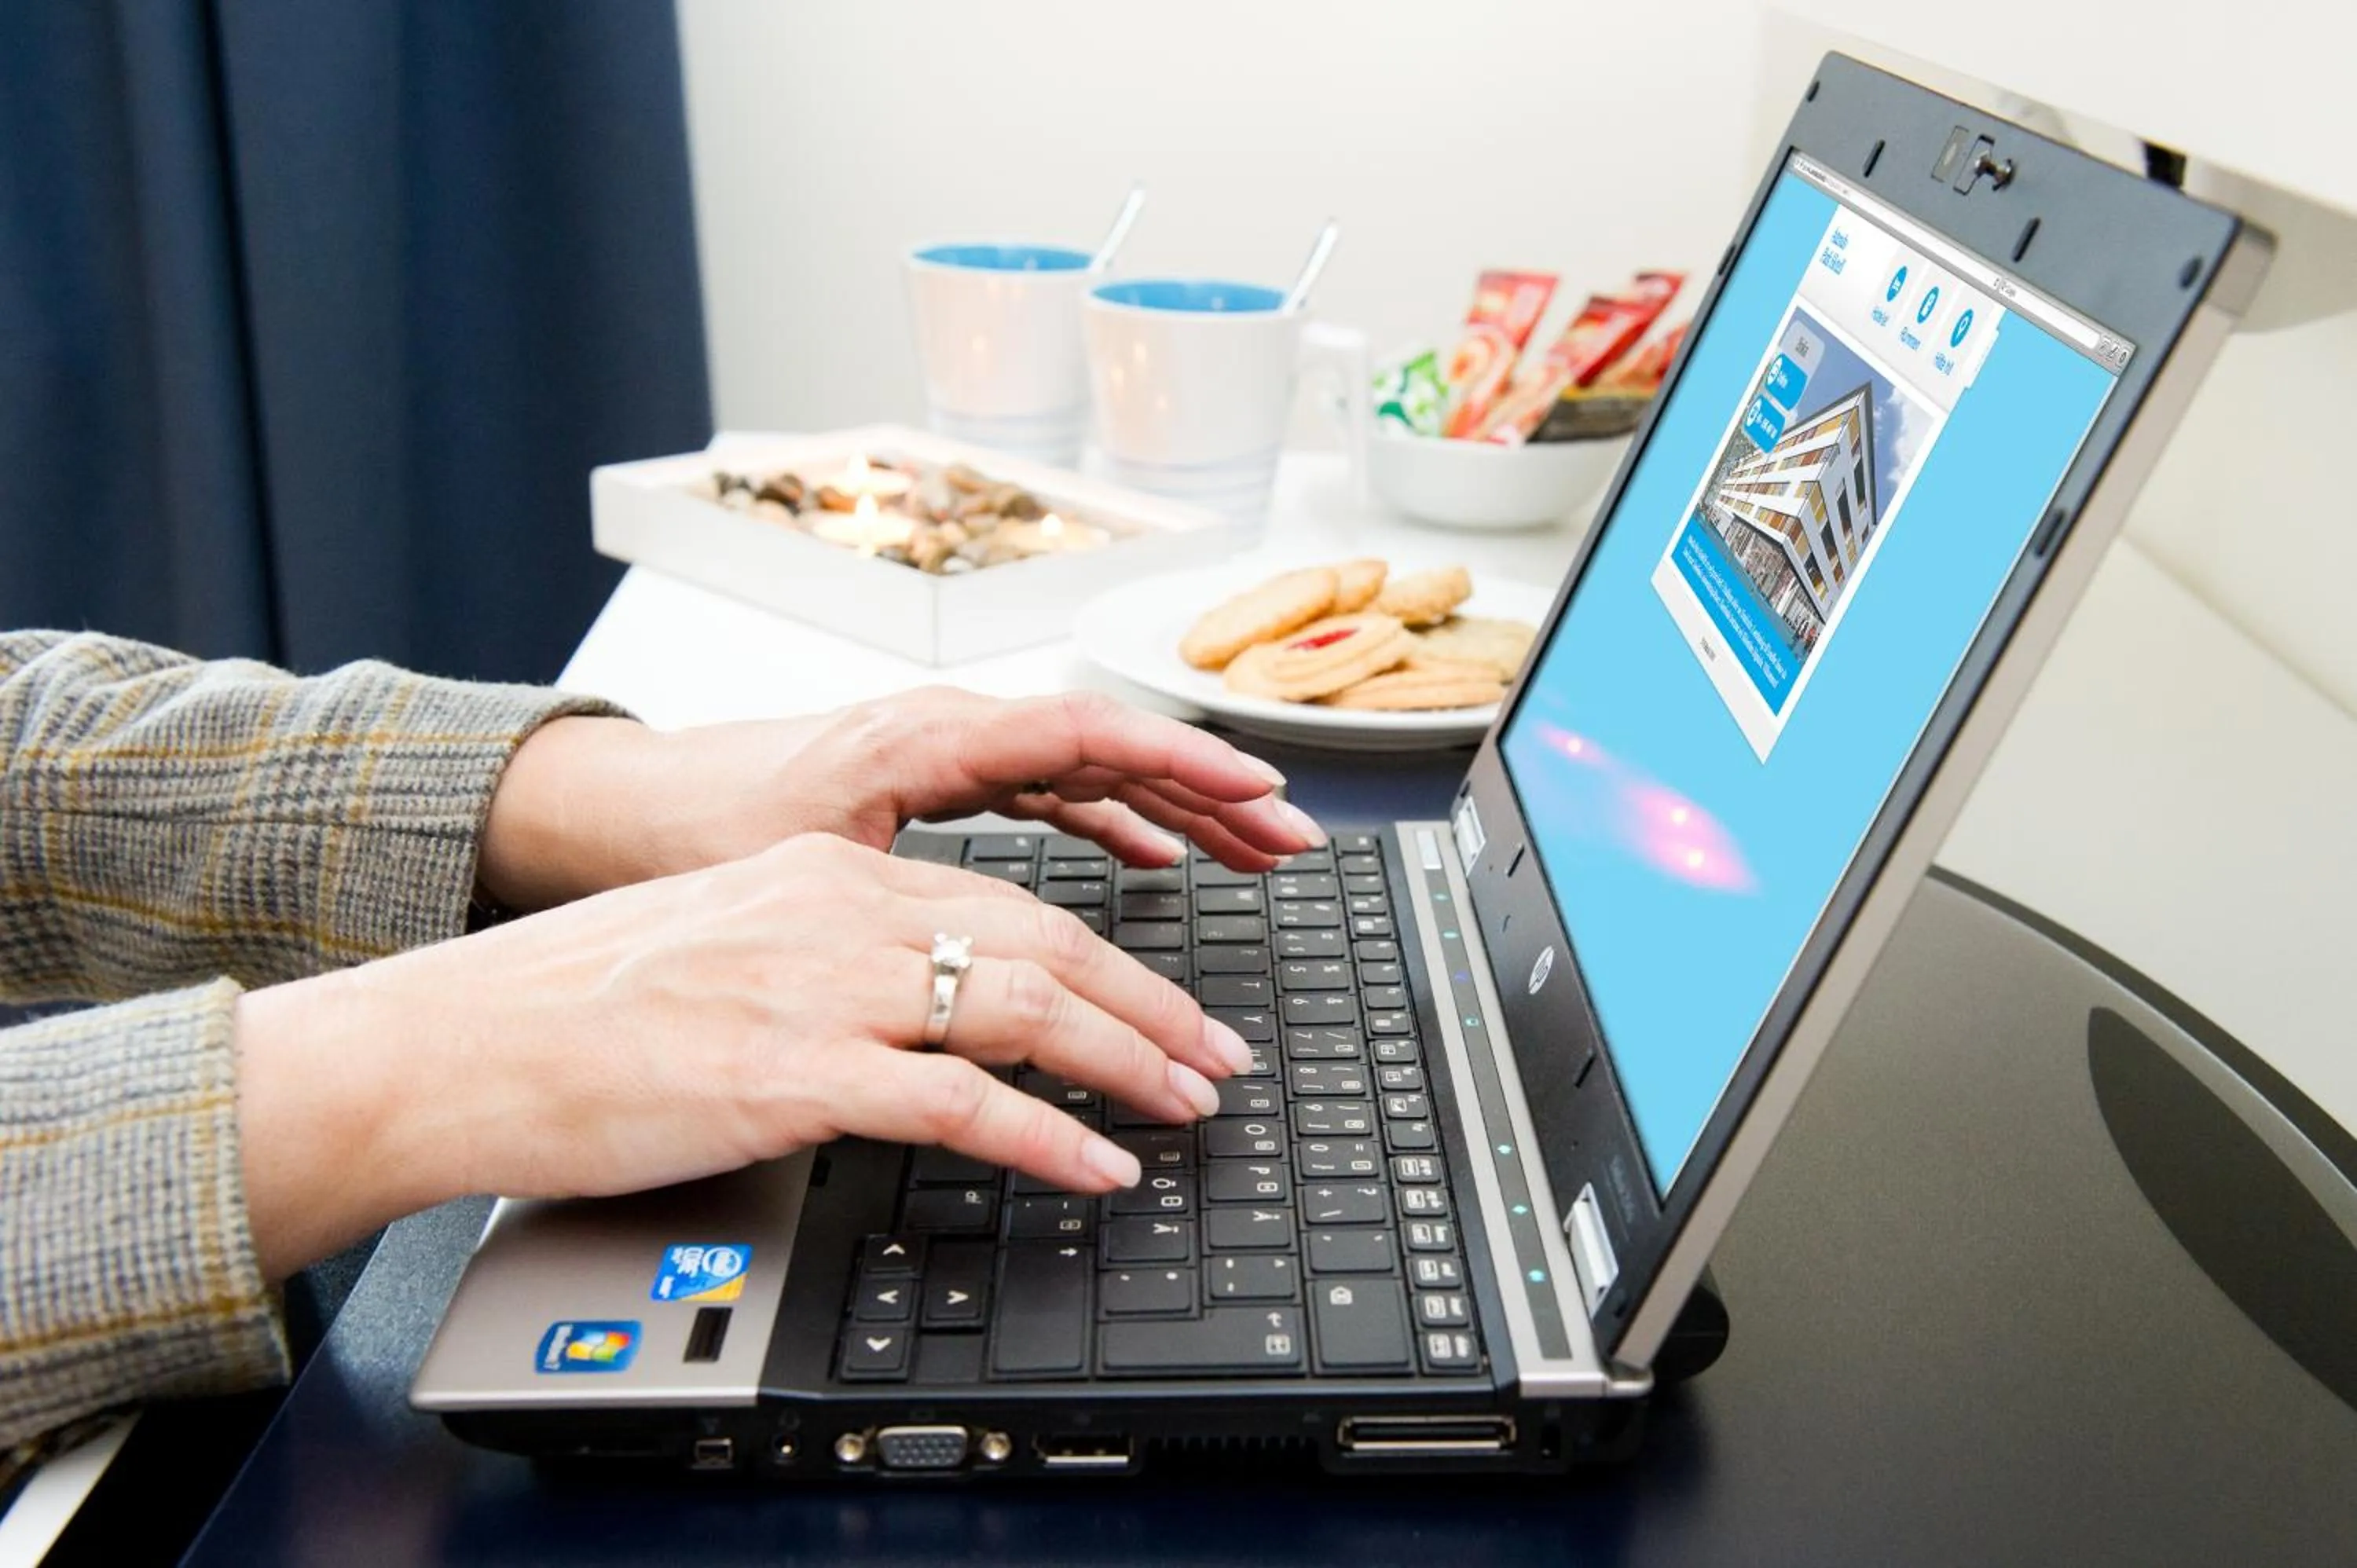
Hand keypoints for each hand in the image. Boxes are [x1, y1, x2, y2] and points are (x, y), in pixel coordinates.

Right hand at [233, 834, 1252, 1280]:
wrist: (454, 1042)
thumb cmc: (571, 1011)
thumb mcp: (727, 951)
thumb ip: (832, 964)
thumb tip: (922, 1018)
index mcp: (826, 874)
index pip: (1007, 903)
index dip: (1109, 959)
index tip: (1167, 1006)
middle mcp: (837, 910)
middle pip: (1043, 941)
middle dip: (1151, 1003)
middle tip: (1218, 1055)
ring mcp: (818, 987)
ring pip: (1024, 1004)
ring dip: (1128, 1059)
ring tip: (1188, 1103)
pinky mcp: (790, 1069)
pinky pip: (959, 1101)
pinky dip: (1048, 1135)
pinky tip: (1099, 1165)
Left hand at [477, 688, 1323, 909]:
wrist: (617, 810)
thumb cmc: (695, 829)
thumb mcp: (800, 862)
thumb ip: (903, 893)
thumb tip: (988, 961)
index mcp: (926, 737)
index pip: (1085, 730)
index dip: (1180, 759)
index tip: (1256, 790)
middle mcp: (949, 733)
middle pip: (1109, 748)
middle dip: (1208, 790)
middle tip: (1291, 839)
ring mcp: (948, 757)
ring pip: (1088, 772)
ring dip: (1175, 810)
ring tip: (1256, 852)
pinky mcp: (937, 789)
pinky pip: (1050, 796)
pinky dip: (1112, 825)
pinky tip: (1155, 860)